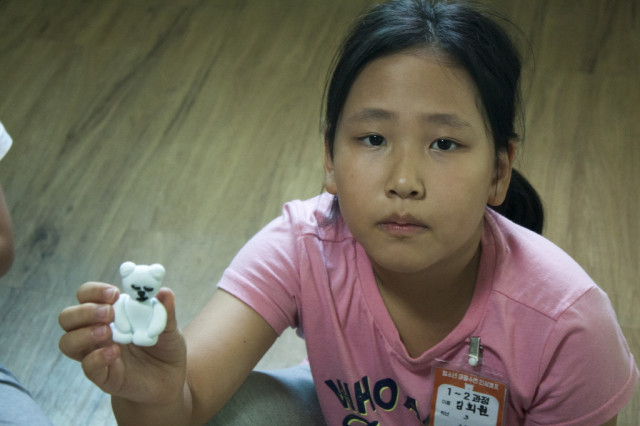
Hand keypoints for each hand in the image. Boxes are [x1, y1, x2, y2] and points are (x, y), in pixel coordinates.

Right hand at [58, 282, 186, 404]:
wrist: (169, 379)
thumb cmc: (164, 347)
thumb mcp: (169, 327)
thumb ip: (165, 311)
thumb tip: (165, 292)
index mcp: (110, 313)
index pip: (86, 295)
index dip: (94, 291)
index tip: (114, 293)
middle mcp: (96, 331)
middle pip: (67, 317)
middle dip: (84, 311)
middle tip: (109, 313)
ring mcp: (96, 353)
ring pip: (67, 342)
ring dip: (84, 334)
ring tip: (108, 332)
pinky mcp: (102, 375)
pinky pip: (87, 366)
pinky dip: (97, 357)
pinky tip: (114, 352)